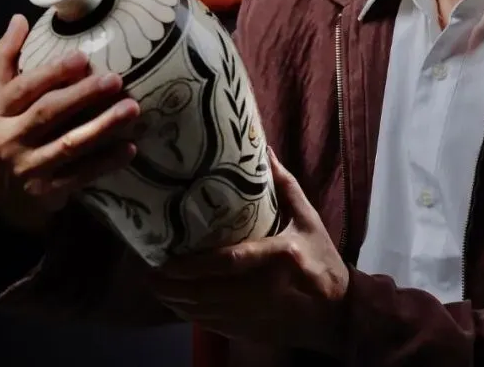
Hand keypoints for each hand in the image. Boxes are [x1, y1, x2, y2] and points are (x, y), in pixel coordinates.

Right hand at [0, 14, 141, 234]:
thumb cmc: (1, 131)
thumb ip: (3, 58)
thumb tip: (19, 19)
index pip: (22, 89)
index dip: (51, 73)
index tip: (82, 57)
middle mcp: (6, 140)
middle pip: (47, 114)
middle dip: (82, 95)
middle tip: (115, 78)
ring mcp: (27, 168)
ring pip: (69, 145)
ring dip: (103, 127)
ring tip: (132, 109)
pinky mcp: (47, 191)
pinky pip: (81, 175)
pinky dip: (106, 162)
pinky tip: (130, 147)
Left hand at [149, 148, 349, 355]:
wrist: (337, 312)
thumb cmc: (322, 259)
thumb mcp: (307, 220)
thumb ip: (284, 187)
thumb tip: (263, 152)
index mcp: (280, 257)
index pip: (229, 262)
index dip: (193, 264)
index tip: (166, 259)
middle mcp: (263, 289)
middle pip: (206, 291)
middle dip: (171, 284)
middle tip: (146, 270)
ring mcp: (253, 314)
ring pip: (202, 311)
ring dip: (173, 300)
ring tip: (151, 283)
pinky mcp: (248, 330)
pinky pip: (208, 324)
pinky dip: (187, 314)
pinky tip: (174, 301)